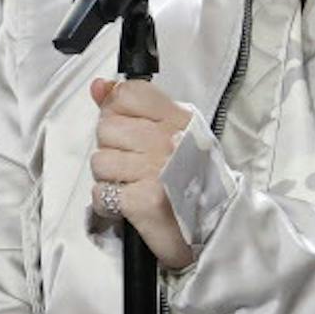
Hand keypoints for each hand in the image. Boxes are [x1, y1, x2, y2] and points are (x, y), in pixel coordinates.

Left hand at [88, 78, 195, 269]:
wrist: (215, 227)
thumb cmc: (193, 179)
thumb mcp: (173, 132)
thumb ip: (133, 105)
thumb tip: (100, 86)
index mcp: (177, 119)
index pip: (127, 94)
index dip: (118, 111)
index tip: (129, 128)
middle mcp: (166, 140)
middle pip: (107, 128)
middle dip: (113, 148)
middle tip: (136, 164)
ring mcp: (153, 170)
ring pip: (100, 161)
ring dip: (110, 178)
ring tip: (135, 185)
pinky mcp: (142, 201)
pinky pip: (101, 193)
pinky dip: (109, 203)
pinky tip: (129, 204)